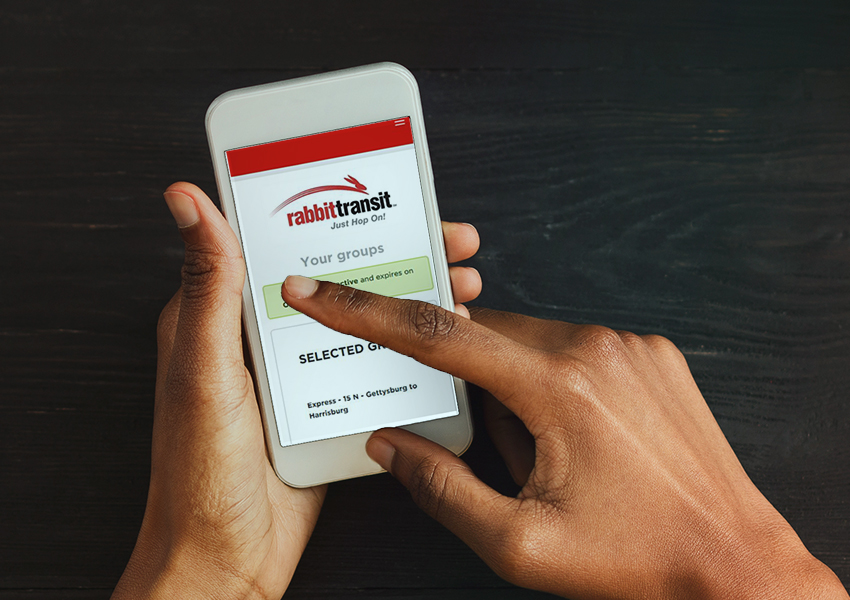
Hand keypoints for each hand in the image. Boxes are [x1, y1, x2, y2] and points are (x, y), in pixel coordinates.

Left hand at [112, 182, 481, 598]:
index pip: (280, 240)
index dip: (331, 209)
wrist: (226, 560)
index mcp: (223, 315)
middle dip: (395, 250)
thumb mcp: (205, 372)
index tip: (379, 188)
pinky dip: (410, 345)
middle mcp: (264, 336)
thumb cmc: (199, 474)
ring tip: (459, 283)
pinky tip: (444, 341)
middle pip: (336, 274)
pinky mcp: (326, 405)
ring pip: (362, 315)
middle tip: (446, 237)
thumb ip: (209, 288)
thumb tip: (186, 198)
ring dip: (410, 295)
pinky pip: (372, 362)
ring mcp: (299, 372)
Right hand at [281, 282, 848, 599]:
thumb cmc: (634, 559)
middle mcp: (595, 347)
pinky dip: (556, 383)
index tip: (319, 294)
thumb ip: (441, 487)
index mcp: (556, 388)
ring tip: (559, 459)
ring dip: (518, 391)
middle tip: (510, 457)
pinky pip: (575, 349)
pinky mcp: (651, 352)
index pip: (436, 337)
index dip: (364, 313)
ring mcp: (630, 344)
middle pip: (486, 341)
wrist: (734, 562)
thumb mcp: (519, 544)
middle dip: (474, 392)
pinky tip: (585, 440)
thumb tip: (389, 444)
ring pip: (531, 345)